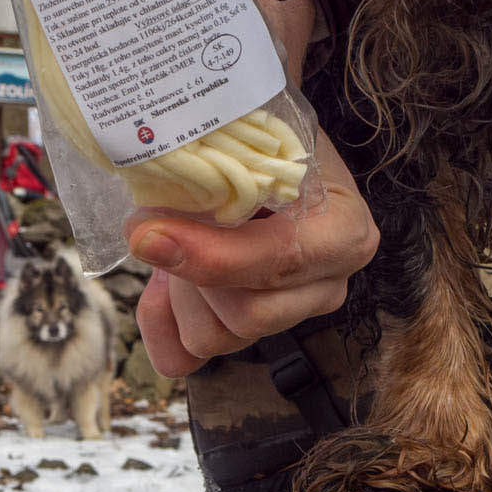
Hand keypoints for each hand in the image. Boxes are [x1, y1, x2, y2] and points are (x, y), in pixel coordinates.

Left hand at [128, 132, 377, 377]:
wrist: (260, 150)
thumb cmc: (261, 138)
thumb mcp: (253, 135)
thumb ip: (217, 164)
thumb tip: (153, 204)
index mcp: (343, 232)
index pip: (280, 262)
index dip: (208, 255)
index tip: (147, 230)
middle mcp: (326, 285)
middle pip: (247, 314)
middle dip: (187, 271)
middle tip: (152, 222)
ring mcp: (286, 317)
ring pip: (216, 338)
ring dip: (177, 291)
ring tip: (169, 238)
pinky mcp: (243, 333)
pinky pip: (186, 356)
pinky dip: (160, 325)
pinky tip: (159, 284)